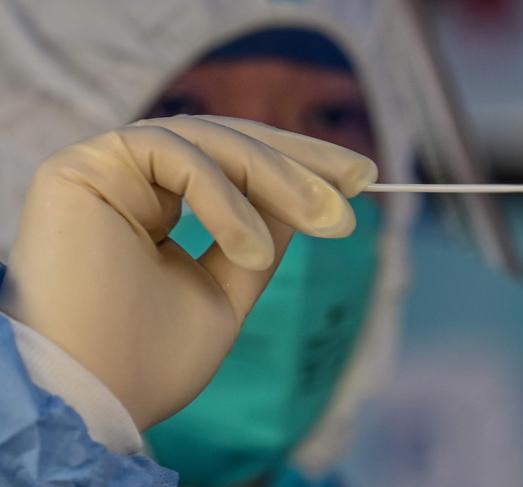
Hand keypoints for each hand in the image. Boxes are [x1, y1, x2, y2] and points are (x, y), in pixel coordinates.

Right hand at [0, 115, 376, 429]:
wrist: (91, 403)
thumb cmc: (153, 360)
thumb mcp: (230, 288)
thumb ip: (261, 232)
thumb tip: (308, 194)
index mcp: (156, 208)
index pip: (231, 166)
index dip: (294, 165)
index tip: (358, 179)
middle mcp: (131, 180)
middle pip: (225, 140)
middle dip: (299, 158)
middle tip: (360, 180)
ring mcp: (106, 168)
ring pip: (209, 141)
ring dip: (278, 176)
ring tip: (329, 220)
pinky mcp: (84, 166)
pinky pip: (175, 155)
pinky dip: (223, 197)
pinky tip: (252, 249)